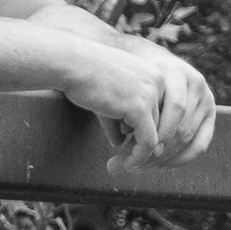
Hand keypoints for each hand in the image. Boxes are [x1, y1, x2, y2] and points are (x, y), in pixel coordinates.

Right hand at [50, 28, 217, 166]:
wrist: (70, 63)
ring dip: (139, 155)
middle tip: (127, 163)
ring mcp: (151, 94)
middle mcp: (158, 82)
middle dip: (143, 146)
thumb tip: (119, 142)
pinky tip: (126, 165)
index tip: (129, 148)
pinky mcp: (140, 107)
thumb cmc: (82, 76)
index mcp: (153, 74)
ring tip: (122, 166)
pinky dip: (138, 157)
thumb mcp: (107, 97)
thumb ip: (117, 117)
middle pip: (159, 124)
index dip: (147, 132)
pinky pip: (147, 142)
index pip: (159, 112)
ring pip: (155, 136)